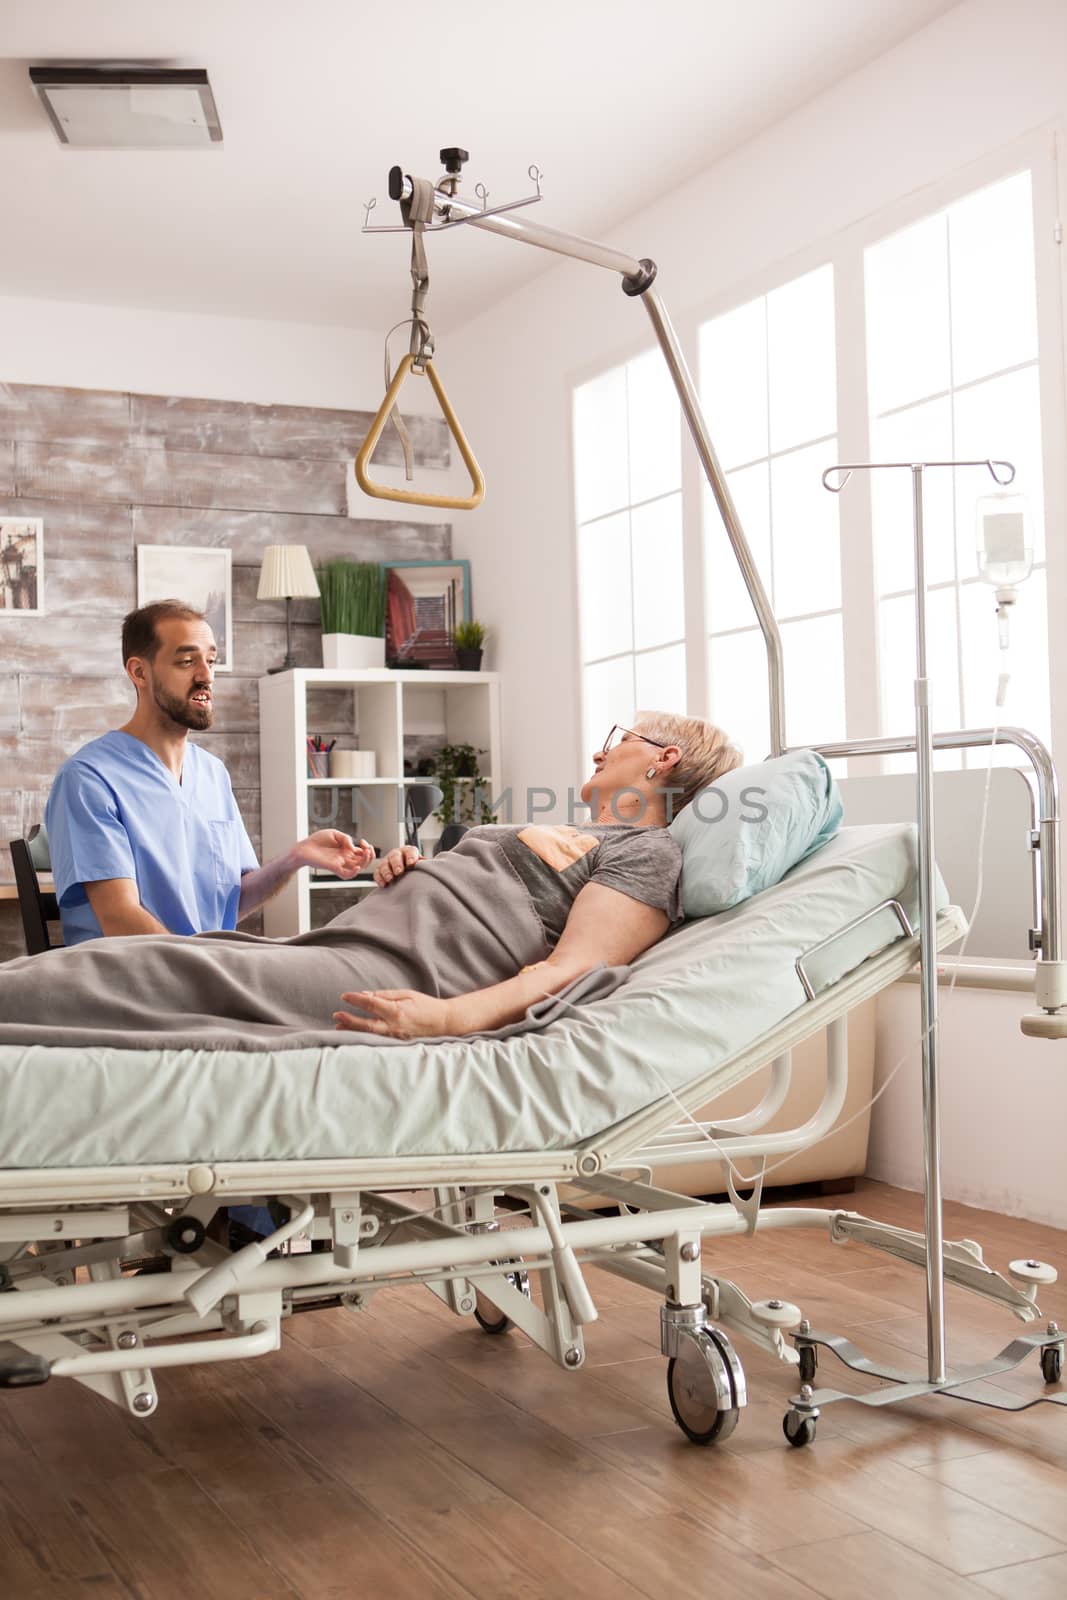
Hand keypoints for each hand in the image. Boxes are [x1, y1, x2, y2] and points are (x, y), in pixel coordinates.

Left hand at [295, 830, 373, 879]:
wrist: (303, 848)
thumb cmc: (316, 841)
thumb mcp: (334, 834)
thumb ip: (345, 838)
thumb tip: (353, 846)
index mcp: (346, 851)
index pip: (362, 853)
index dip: (367, 848)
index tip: (363, 841)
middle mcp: (344, 858)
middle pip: (363, 862)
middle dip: (370, 855)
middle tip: (367, 847)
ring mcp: (340, 863)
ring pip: (358, 868)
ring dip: (365, 861)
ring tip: (366, 852)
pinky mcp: (333, 868)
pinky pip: (346, 874)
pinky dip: (353, 873)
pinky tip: (357, 866)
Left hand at [334, 989, 452, 1039]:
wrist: (443, 1021)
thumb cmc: (425, 1005)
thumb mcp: (406, 994)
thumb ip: (385, 995)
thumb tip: (365, 995)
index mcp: (397, 1011)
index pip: (372, 1004)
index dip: (356, 1000)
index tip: (344, 996)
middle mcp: (394, 1025)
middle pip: (367, 1025)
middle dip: (350, 1020)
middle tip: (336, 1016)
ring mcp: (395, 1036)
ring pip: (370, 1034)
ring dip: (354, 1030)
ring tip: (339, 1026)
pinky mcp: (397, 1042)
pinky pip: (378, 1038)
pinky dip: (365, 1035)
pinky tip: (356, 1033)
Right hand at [373, 845, 421, 886]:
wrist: (404, 872)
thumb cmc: (414, 868)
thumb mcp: (420, 865)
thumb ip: (425, 866)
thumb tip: (433, 867)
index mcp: (409, 852)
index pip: (410, 851)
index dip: (411, 857)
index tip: (411, 864)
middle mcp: (397, 854)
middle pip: (395, 856)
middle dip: (396, 864)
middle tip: (399, 872)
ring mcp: (387, 861)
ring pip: (384, 864)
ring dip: (387, 871)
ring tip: (390, 878)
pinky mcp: (379, 870)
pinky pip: (377, 873)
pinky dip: (379, 878)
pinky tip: (383, 884)